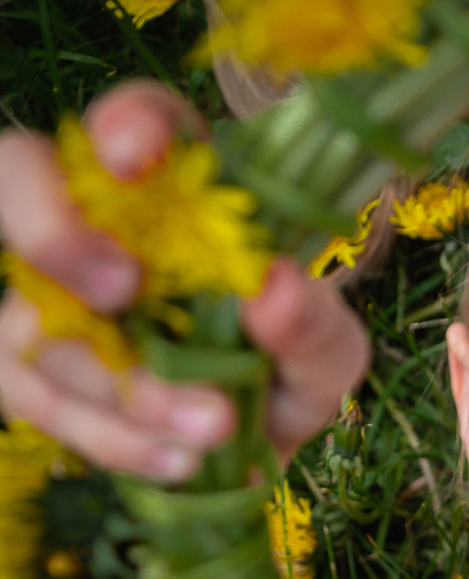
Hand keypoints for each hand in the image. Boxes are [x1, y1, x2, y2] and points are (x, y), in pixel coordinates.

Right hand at [0, 81, 368, 479]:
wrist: (262, 432)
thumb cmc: (289, 356)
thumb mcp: (328, 348)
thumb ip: (315, 325)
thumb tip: (274, 290)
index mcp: (183, 186)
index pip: (142, 118)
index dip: (126, 123)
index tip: (135, 156)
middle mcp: (101, 222)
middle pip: (21, 179)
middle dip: (54, 232)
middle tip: (123, 289)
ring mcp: (51, 293)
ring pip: (37, 315)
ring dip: (124, 382)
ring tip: (216, 425)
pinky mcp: (33, 368)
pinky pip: (38, 397)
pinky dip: (112, 438)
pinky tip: (178, 460)